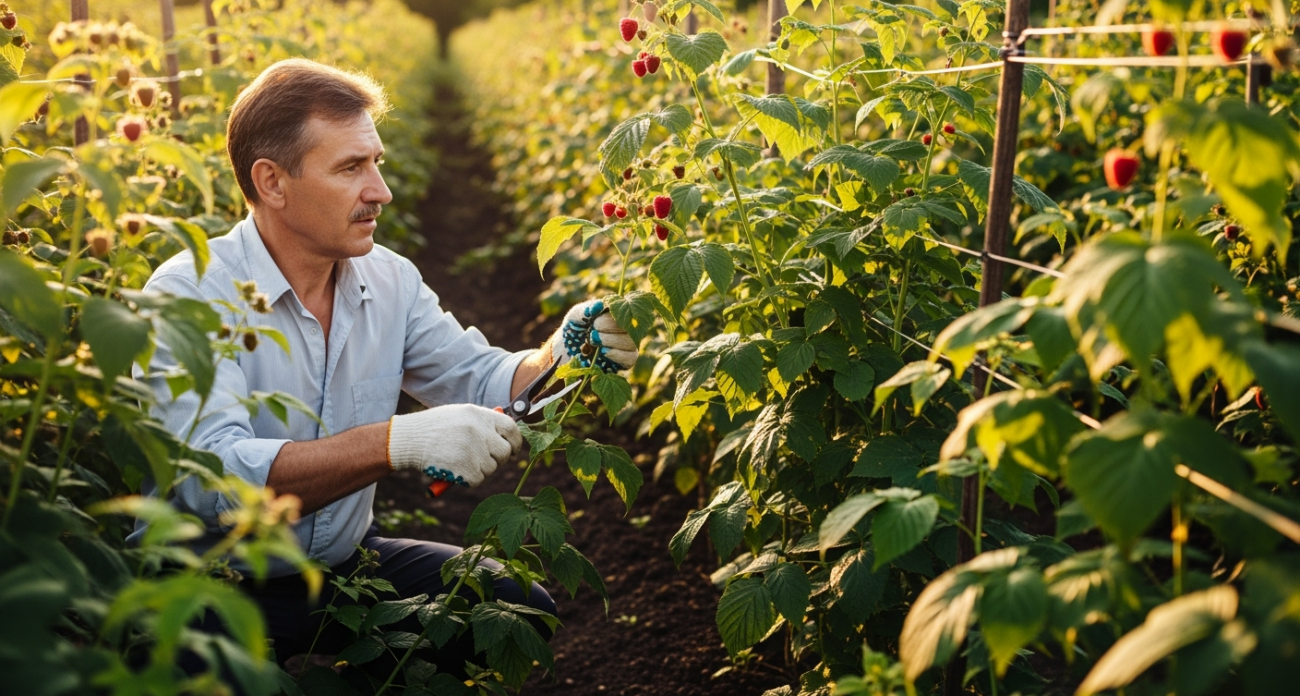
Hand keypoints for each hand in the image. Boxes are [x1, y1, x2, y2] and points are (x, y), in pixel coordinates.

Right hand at [386, 404, 522, 487]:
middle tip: (483, 460)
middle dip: (498, 459)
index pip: (511, 428)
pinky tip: (454, 469)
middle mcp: (480, 431)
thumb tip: (506, 437)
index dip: (515, 441)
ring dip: (480, 469)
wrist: (408, 439)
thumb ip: (483, 424)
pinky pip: (478, 480)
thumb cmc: (433, 428)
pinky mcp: (466, 469)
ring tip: (459, 460)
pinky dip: (468, 479)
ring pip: (491, 468)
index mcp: (480, 415)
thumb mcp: (459, 416)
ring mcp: (474, 451)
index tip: (513, 449)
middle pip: (505, 452)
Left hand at [550, 299, 638, 372]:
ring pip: (632, 342)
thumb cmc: (574, 329)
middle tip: (593, 330)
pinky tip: (603, 352)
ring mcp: (626, 345)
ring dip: (612, 340)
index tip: (595, 321)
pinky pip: (631, 358)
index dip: (613, 315)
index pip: (627, 310)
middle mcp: (625, 328)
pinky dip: (618, 354)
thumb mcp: (575, 316)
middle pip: (631, 326)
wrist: (566, 351)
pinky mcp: (623, 362)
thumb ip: (586, 309)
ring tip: (594, 340)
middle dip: (611, 327)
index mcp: (617, 314)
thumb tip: (600, 305)